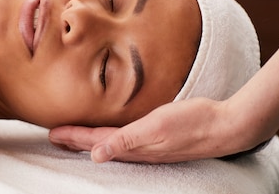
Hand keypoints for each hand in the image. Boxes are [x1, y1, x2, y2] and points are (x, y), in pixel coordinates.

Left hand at [49, 98, 256, 163]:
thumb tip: (96, 155)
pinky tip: (114, 134)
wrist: (225, 126)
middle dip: (76, 140)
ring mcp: (150, 146)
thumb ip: (126, 140)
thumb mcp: (157, 126)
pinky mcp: (159, 139)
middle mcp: (139, 148)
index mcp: (134, 145)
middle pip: (100, 144)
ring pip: (112, 143)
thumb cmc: (193, 122)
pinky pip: (128, 140)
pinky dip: (113, 137)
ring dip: (91, 139)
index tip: (52, 132)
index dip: (73, 137)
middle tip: (55, 134)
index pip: (95, 141)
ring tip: (76, 136)